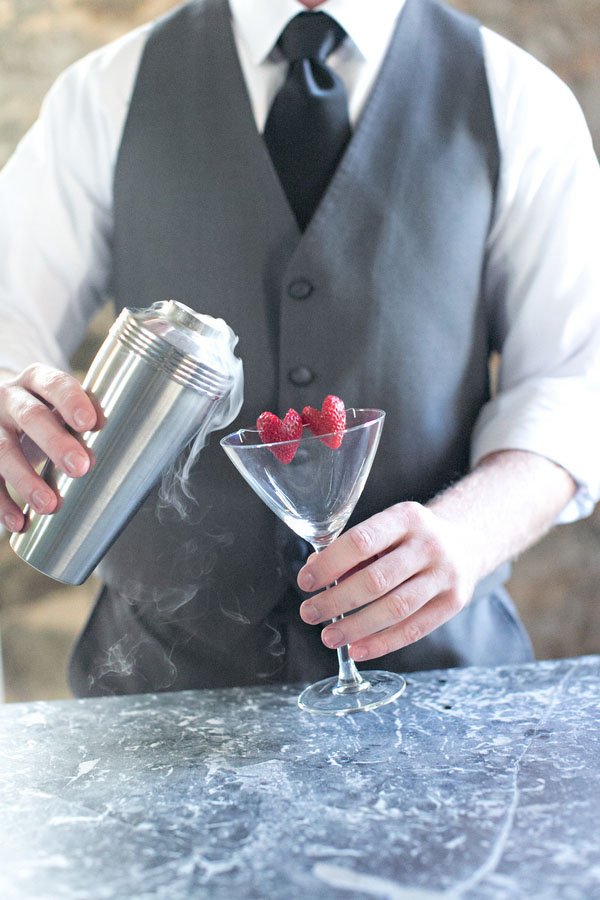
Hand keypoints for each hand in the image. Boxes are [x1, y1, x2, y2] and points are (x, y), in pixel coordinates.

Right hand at [0, 364, 96, 531]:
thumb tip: (117, 456)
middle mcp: (9, 398)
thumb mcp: (63, 406)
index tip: (90, 424)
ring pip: (2, 450)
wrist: (4, 411)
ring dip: (26, 480)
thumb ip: (85, 421)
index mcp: (37, 380)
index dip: (71, 401)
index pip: (54, 384)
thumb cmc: (49, 411)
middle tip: (80, 467)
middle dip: (55, 443)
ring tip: (49, 504)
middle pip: (30, 417)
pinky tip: (20, 523)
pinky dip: (2, 504)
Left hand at [297, 501, 477, 661]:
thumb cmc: (410, 539)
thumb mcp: (387, 530)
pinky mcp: (454, 602)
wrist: (465, 544)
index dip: (330, 564)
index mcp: (406, 517)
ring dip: (356, 627)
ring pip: (395, 608)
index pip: (362, 541)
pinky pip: (414, 629)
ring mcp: (445, 574)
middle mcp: (429, 544)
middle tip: (309, 613)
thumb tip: (314, 572)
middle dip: (336, 601)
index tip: (306, 581)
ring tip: (329, 637)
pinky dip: (382, 643)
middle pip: (376, 579)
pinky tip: (358, 649)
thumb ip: (353, 550)